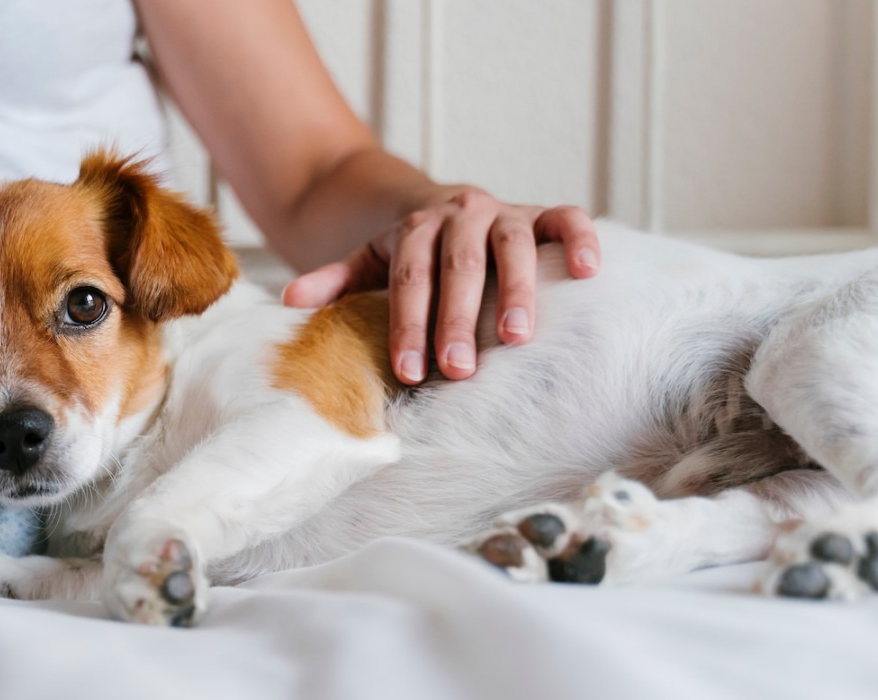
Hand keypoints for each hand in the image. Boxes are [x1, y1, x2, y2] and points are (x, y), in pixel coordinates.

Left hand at [281, 187, 599, 384]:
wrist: (441, 206)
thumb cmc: (409, 254)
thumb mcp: (368, 263)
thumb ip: (335, 281)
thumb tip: (289, 302)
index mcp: (415, 230)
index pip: (408, 281)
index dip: (407, 325)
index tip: (407, 370)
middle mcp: (460, 215)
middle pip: (457, 268)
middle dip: (456, 320)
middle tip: (458, 370)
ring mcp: (504, 213)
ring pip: (512, 246)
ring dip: (515, 289)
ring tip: (517, 338)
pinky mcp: (542, 214)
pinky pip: (568, 218)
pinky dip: (580, 238)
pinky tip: (588, 271)